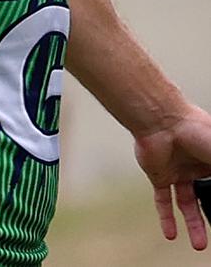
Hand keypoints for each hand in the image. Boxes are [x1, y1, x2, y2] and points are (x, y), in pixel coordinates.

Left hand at [134, 104, 210, 249]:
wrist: (160, 121)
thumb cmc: (192, 127)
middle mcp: (195, 164)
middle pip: (205, 195)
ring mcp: (177, 170)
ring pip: (186, 202)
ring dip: (193, 224)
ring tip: (199, 244)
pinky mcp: (159, 175)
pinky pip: (163, 200)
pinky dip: (166, 217)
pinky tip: (171, 234)